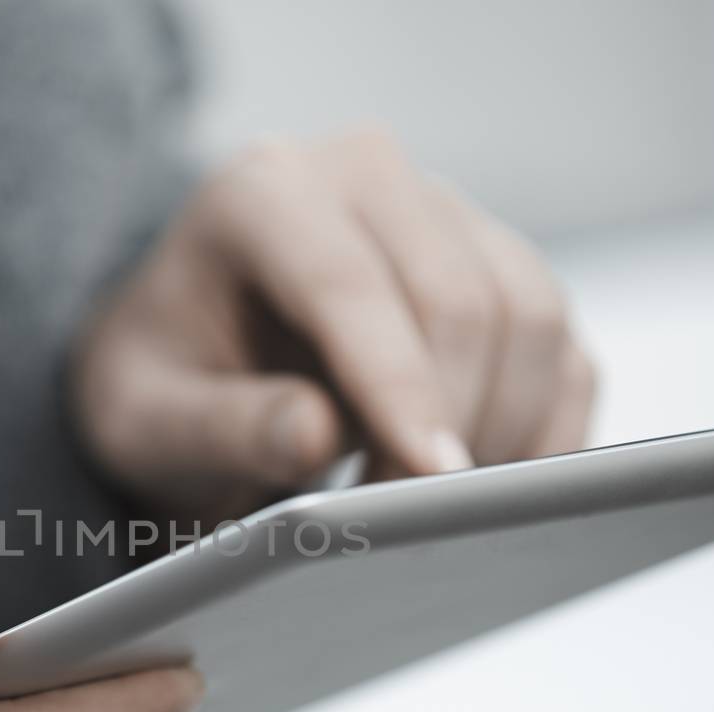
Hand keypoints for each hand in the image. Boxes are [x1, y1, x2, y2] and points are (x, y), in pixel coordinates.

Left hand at [74, 128, 596, 521]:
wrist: (193, 358)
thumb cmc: (164, 386)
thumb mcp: (151, 420)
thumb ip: (223, 425)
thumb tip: (315, 432)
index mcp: (264, 193)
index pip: (347, 285)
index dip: (397, 386)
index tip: (430, 480)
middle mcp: (364, 177)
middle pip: (458, 298)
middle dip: (452, 424)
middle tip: (416, 531)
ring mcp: (446, 215)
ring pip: (530, 318)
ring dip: (507, 431)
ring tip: (446, 519)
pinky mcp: (501, 270)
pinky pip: (562, 352)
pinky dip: (548, 434)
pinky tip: (498, 498)